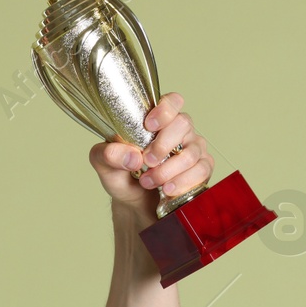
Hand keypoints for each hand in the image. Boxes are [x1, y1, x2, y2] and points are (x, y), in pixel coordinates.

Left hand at [88, 92, 213, 214]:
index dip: (164, 110)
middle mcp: (179, 131)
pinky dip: (183, 182)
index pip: (172, 101)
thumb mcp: (104, 164)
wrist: (134, 204)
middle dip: (163, 146)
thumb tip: (132, 157)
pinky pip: (201, 171)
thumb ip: (107, 155)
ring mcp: (193, 149)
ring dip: (168, 170)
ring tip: (148, 182)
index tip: (149, 125)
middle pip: (183, 124)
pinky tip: (168, 189)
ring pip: (191, 153)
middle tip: (146, 162)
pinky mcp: (202, 169)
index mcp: (157, 120)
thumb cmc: (122, 177)